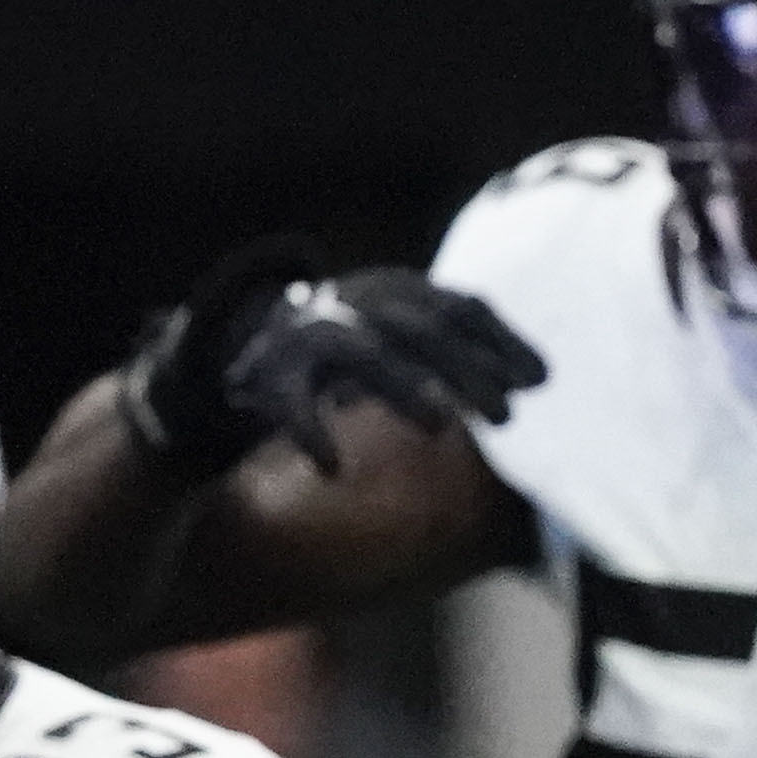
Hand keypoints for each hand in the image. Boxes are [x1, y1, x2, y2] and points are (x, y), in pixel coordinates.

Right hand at [122, 239, 544, 476]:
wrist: (214, 364)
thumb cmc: (324, 360)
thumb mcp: (391, 346)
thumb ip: (452, 355)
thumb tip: (542, 380)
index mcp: (384, 291)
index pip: (456, 305)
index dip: (499, 340)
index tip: (541, 382)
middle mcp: (344, 304)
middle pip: (417, 327)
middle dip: (466, 369)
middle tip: (507, 416)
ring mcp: (298, 336)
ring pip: (360, 354)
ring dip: (402, 387)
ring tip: (440, 425)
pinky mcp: (257, 374)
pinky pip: (287, 402)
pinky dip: (307, 430)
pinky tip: (330, 466)